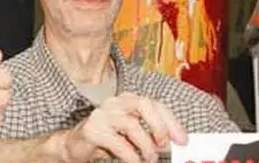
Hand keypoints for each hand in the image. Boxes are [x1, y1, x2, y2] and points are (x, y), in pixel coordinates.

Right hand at [59, 93, 186, 162]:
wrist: (75, 146)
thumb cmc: (107, 140)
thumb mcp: (131, 135)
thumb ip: (149, 134)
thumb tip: (173, 143)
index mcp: (126, 101)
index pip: (154, 104)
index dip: (171, 122)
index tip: (182, 140)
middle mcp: (114, 103)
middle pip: (144, 105)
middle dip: (159, 127)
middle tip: (164, 146)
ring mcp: (102, 114)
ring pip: (132, 124)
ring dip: (146, 146)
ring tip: (149, 158)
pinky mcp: (92, 129)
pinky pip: (118, 142)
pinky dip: (131, 155)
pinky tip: (134, 161)